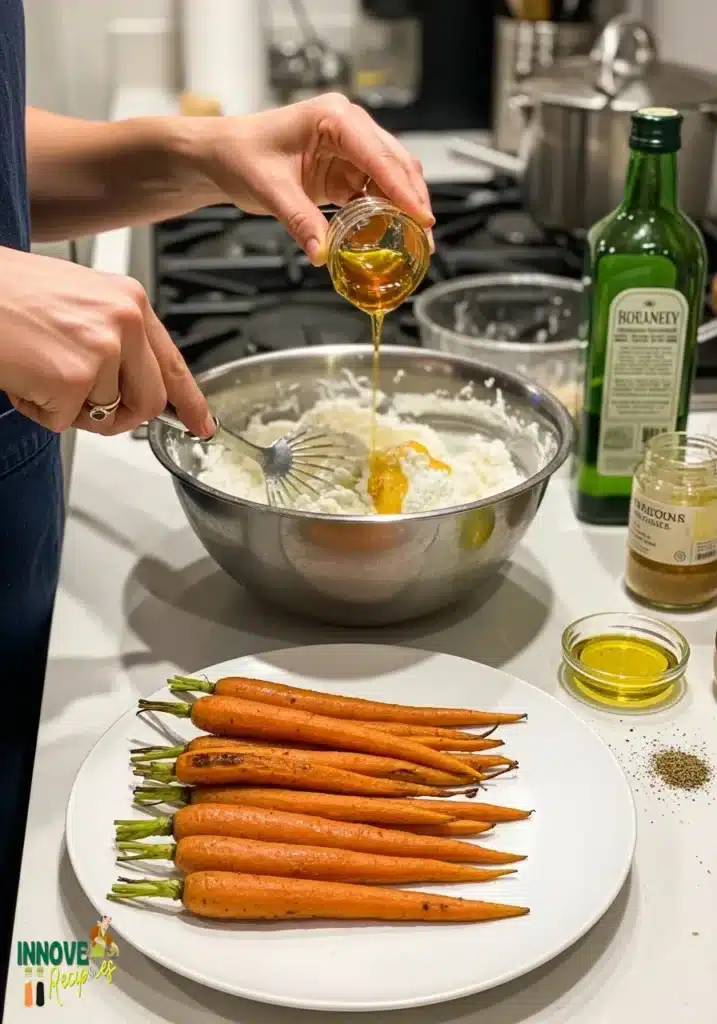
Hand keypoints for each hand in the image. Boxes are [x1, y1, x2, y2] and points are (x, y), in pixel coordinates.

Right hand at [0, 246, 211, 435]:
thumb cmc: (7, 293)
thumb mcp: (79, 303)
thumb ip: (115, 339)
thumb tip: (131, 381)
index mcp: (129, 301)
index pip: (173, 363)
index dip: (190, 401)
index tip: (202, 424)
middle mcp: (125, 322)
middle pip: (149, 402)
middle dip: (119, 416)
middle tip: (84, 406)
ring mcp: (102, 351)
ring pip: (103, 415)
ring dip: (66, 407)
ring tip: (37, 367)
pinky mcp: (73, 379)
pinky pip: (63, 421)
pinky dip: (37, 409)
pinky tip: (22, 375)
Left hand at [193, 94, 434, 264]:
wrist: (222, 155)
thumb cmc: (241, 154)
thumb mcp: (270, 189)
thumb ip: (300, 221)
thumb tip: (323, 253)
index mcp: (333, 118)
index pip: (379, 155)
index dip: (404, 189)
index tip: (422, 217)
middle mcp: (348, 128)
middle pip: (396, 164)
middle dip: (414, 201)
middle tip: (426, 239)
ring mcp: (350, 149)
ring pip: (391, 179)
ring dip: (404, 209)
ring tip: (415, 242)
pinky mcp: (345, 171)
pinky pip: (374, 193)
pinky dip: (385, 215)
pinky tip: (390, 236)